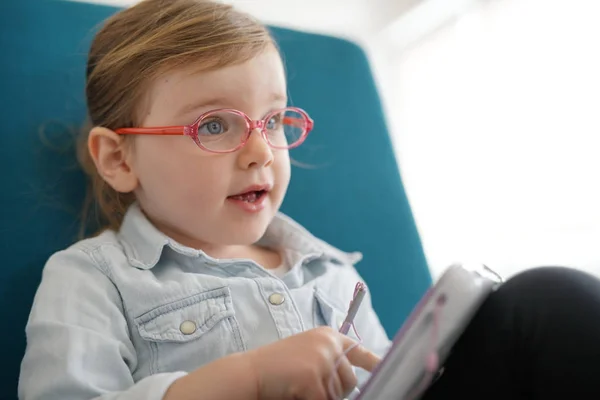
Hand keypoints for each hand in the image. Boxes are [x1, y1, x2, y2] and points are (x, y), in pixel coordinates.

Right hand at [247, 326, 379, 399]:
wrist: (250, 373)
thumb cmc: (276, 368)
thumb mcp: (307, 355)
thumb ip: (330, 360)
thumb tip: (353, 381)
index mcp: (328, 336)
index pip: (359, 351)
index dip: (375, 364)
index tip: (385, 370)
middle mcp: (329, 344)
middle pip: (350, 381)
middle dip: (335, 392)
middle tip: (309, 387)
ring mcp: (323, 359)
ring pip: (338, 395)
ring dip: (321, 397)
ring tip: (299, 387)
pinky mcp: (314, 377)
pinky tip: (295, 393)